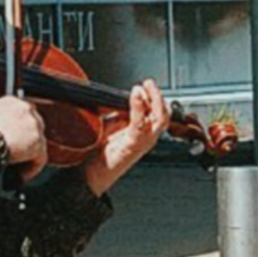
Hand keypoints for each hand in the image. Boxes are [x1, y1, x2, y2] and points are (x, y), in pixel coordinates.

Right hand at [0, 96, 47, 183]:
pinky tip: (20, 177)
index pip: (21, 116)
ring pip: (37, 145)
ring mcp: (34, 125)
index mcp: (10, 102)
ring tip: (17, 170)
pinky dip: (30, 170)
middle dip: (25, 144)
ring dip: (27, 157)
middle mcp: (25, 109)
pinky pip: (39, 160)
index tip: (12, 143)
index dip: (17, 132)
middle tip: (16, 157)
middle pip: (33, 129)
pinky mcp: (38, 142)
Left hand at [81, 79, 169, 195]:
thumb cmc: (102, 152)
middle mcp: (148, 138)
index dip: (156, 98)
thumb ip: (122, 111)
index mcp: (145, 133)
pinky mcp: (133, 144)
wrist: (93, 172)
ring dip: (153, 100)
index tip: (147, 85)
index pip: (159, 113)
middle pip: (164, 115)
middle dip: (158, 96)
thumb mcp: (114, 124)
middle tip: (149, 84)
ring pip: (159, 119)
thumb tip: (123, 96)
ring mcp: (143, 142)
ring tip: (144, 88)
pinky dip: (139, 107)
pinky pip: (140, 123)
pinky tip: (135, 96)